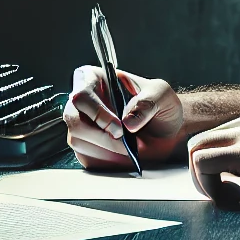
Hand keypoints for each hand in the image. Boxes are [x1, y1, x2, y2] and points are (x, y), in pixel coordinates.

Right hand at [64, 66, 185, 169]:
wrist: (165, 129)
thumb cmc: (159, 105)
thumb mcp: (161, 95)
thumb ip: (147, 103)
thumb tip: (128, 122)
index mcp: (95, 79)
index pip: (82, 95)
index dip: (97, 113)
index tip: (119, 128)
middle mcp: (82, 101)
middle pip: (74, 121)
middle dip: (101, 137)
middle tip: (126, 145)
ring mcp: (81, 124)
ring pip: (77, 140)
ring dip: (105, 151)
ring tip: (129, 150)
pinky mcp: (85, 145)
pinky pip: (86, 157)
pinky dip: (106, 161)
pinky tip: (123, 157)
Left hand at [186, 107, 239, 205]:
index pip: (220, 137)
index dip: (217, 166)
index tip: (233, 188)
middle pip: (202, 141)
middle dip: (203, 172)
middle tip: (225, 195)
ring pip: (196, 150)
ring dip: (203, 180)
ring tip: (229, 199)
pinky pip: (202, 164)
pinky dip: (207, 186)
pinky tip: (234, 199)